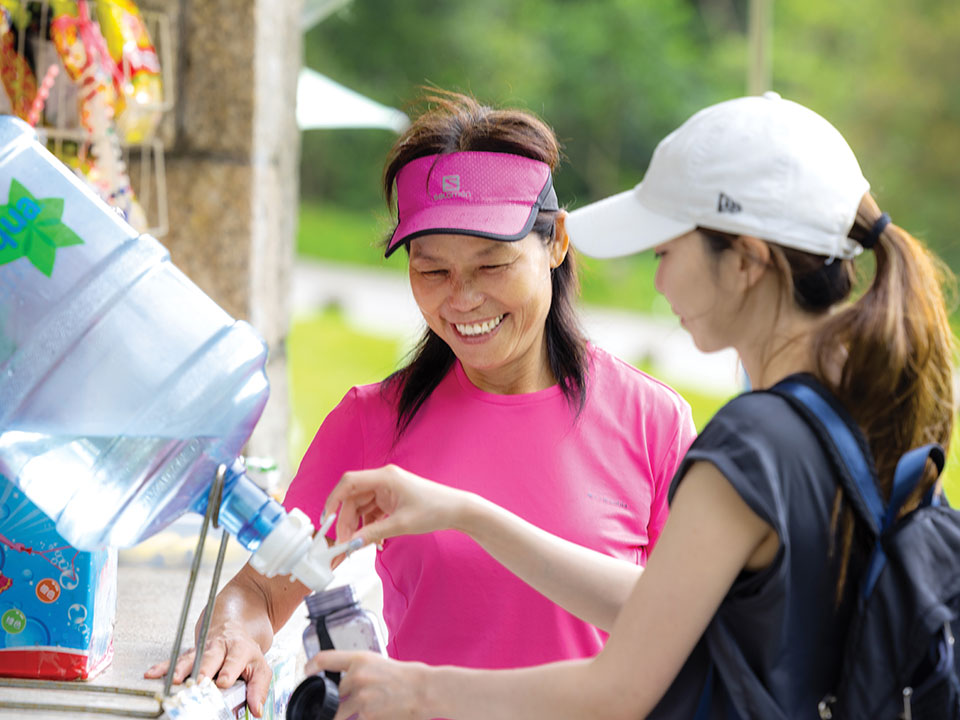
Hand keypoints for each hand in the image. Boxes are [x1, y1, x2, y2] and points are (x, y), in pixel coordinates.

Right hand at [144, 617, 272, 717]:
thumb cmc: (245, 652)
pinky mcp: (190, 653)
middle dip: (204, 670)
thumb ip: (259, 688)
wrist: (233, 627)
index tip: (224, 682)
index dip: (229, 671)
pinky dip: (163, 667)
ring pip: (191, 658)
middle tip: (199, 681)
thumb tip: (256, 710)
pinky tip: (152, 674)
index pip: (234, 660)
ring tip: (174, 681)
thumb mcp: (260, 667)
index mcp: (239, 650)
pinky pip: (175, 659)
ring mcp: (203, 649)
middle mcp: (220, 647)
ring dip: (181, 669)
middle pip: (211, 658)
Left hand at [304, 650, 429, 719]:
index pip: (325, 659)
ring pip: (339, 710)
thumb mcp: (379, 663)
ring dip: (347, 712)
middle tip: (353, 700)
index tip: (307, 671)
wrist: (424, 690)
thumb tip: (343, 682)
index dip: (311, 665)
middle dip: (338, 699)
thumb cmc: (405, 676)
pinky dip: (359, 718)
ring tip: (367, 707)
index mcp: (359, 659)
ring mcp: (360, 697)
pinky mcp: (366, 715)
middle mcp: (357, 676)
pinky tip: (375, 713)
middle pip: (332, 691)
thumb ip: (358, 671)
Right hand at [324, 464, 468, 546]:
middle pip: (352, 498)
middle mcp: (383, 480)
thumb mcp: (401, 524)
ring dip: (357, 526)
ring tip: (358, 545)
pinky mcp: (391, 499)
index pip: (349, 482)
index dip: (333, 500)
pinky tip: (374, 541)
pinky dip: (369, 525)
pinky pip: (372, 512)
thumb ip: (373, 533)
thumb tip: (351, 544)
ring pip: (361, 506)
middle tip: (344, 544)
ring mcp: (387, 490)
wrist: (457, 510)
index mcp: (384, 477)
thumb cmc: (434, 510)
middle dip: (346, 521)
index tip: (327, 521)